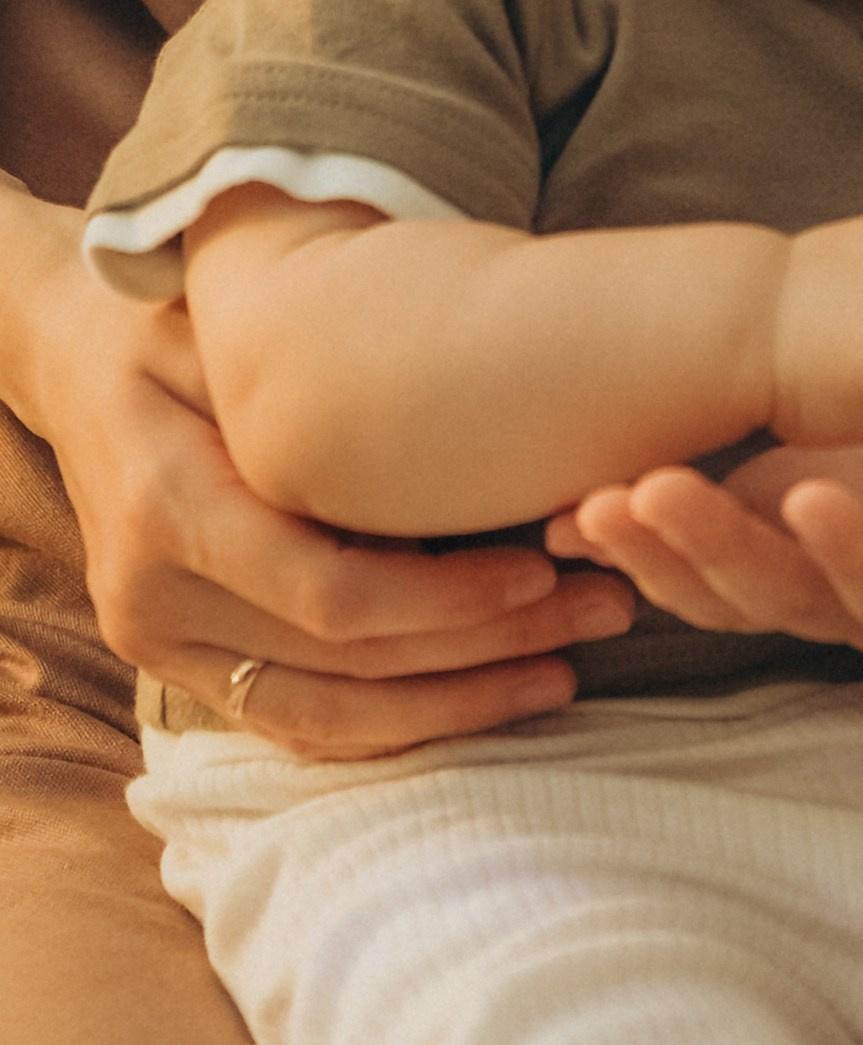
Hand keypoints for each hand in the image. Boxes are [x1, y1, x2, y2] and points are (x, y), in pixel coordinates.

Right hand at [23, 225, 631, 756]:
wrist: (75, 361)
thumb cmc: (183, 322)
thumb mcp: (237, 326)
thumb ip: (321, 388)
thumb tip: (472, 422)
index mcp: (168, 507)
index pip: (327, 593)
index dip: (444, 598)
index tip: (543, 570)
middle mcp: (154, 598)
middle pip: (344, 662)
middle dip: (483, 650)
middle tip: (606, 610)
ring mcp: (163, 647)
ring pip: (328, 716)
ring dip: (458, 705)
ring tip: (569, 669)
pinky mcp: (185, 669)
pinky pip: (300, 721)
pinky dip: (399, 722)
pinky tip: (490, 696)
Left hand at [545, 395, 862, 653]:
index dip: (853, 551)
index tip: (814, 496)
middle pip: (785, 595)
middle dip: (713, 551)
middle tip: (647, 494)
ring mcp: (824, 576)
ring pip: (730, 588)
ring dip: (660, 553)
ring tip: (594, 505)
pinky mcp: (788, 539)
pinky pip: (707, 562)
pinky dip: (645, 543)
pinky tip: (578, 511)